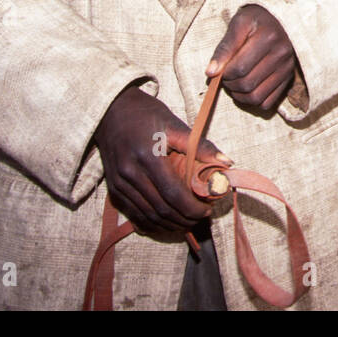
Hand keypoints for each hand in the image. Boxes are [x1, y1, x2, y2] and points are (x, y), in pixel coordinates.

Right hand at [94, 83, 231, 233]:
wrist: (110, 111)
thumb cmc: (146, 114)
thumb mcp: (174, 124)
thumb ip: (200, 145)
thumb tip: (227, 162)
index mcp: (147, 157)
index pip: (173, 194)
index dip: (192, 208)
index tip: (208, 209)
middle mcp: (130, 174)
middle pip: (161, 210)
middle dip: (185, 219)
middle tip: (202, 217)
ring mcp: (119, 184)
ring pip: (148, 217)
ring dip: (171, 225)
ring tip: (189, 222)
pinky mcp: (113, 189)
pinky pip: (134, 215)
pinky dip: (153, 224)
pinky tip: (168, 223)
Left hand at [206, 4, 296, 111]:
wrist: (281, 17)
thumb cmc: (256, 18)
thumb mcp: (238, 24)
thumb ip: (224, 47)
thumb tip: (211, 72)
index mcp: (268, 38)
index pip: (239, 68)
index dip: (224, 73)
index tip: (220, 68)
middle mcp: (281, 54)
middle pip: (247, 84)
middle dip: (230, 84)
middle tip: (226, 76)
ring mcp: (287, 68)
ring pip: (257, 97)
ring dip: (239, 96)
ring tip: (234, 83)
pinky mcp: (289, 78)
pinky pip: (268, 102)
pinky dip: (253, 100)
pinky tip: (247, 89)